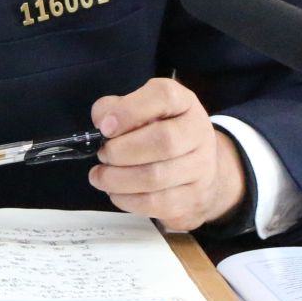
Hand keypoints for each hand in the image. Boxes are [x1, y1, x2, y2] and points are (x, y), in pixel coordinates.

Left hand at [88, 77, 245, 230]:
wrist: (201, 169)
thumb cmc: (162, 133)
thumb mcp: (142, 110)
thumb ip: (116, 108)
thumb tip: (101, 121)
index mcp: (184, 103)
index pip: (164, 97)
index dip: (130, 111)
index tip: (105, 127)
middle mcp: (198, 132)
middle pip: (163, 141)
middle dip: (121, 151)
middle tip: (102, 155)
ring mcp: (201, 168)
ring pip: (156, 177)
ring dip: (118, 179)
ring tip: (100, 176)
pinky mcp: (194, 199)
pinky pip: (156, 203)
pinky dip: (127, 200)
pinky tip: (115, 192)